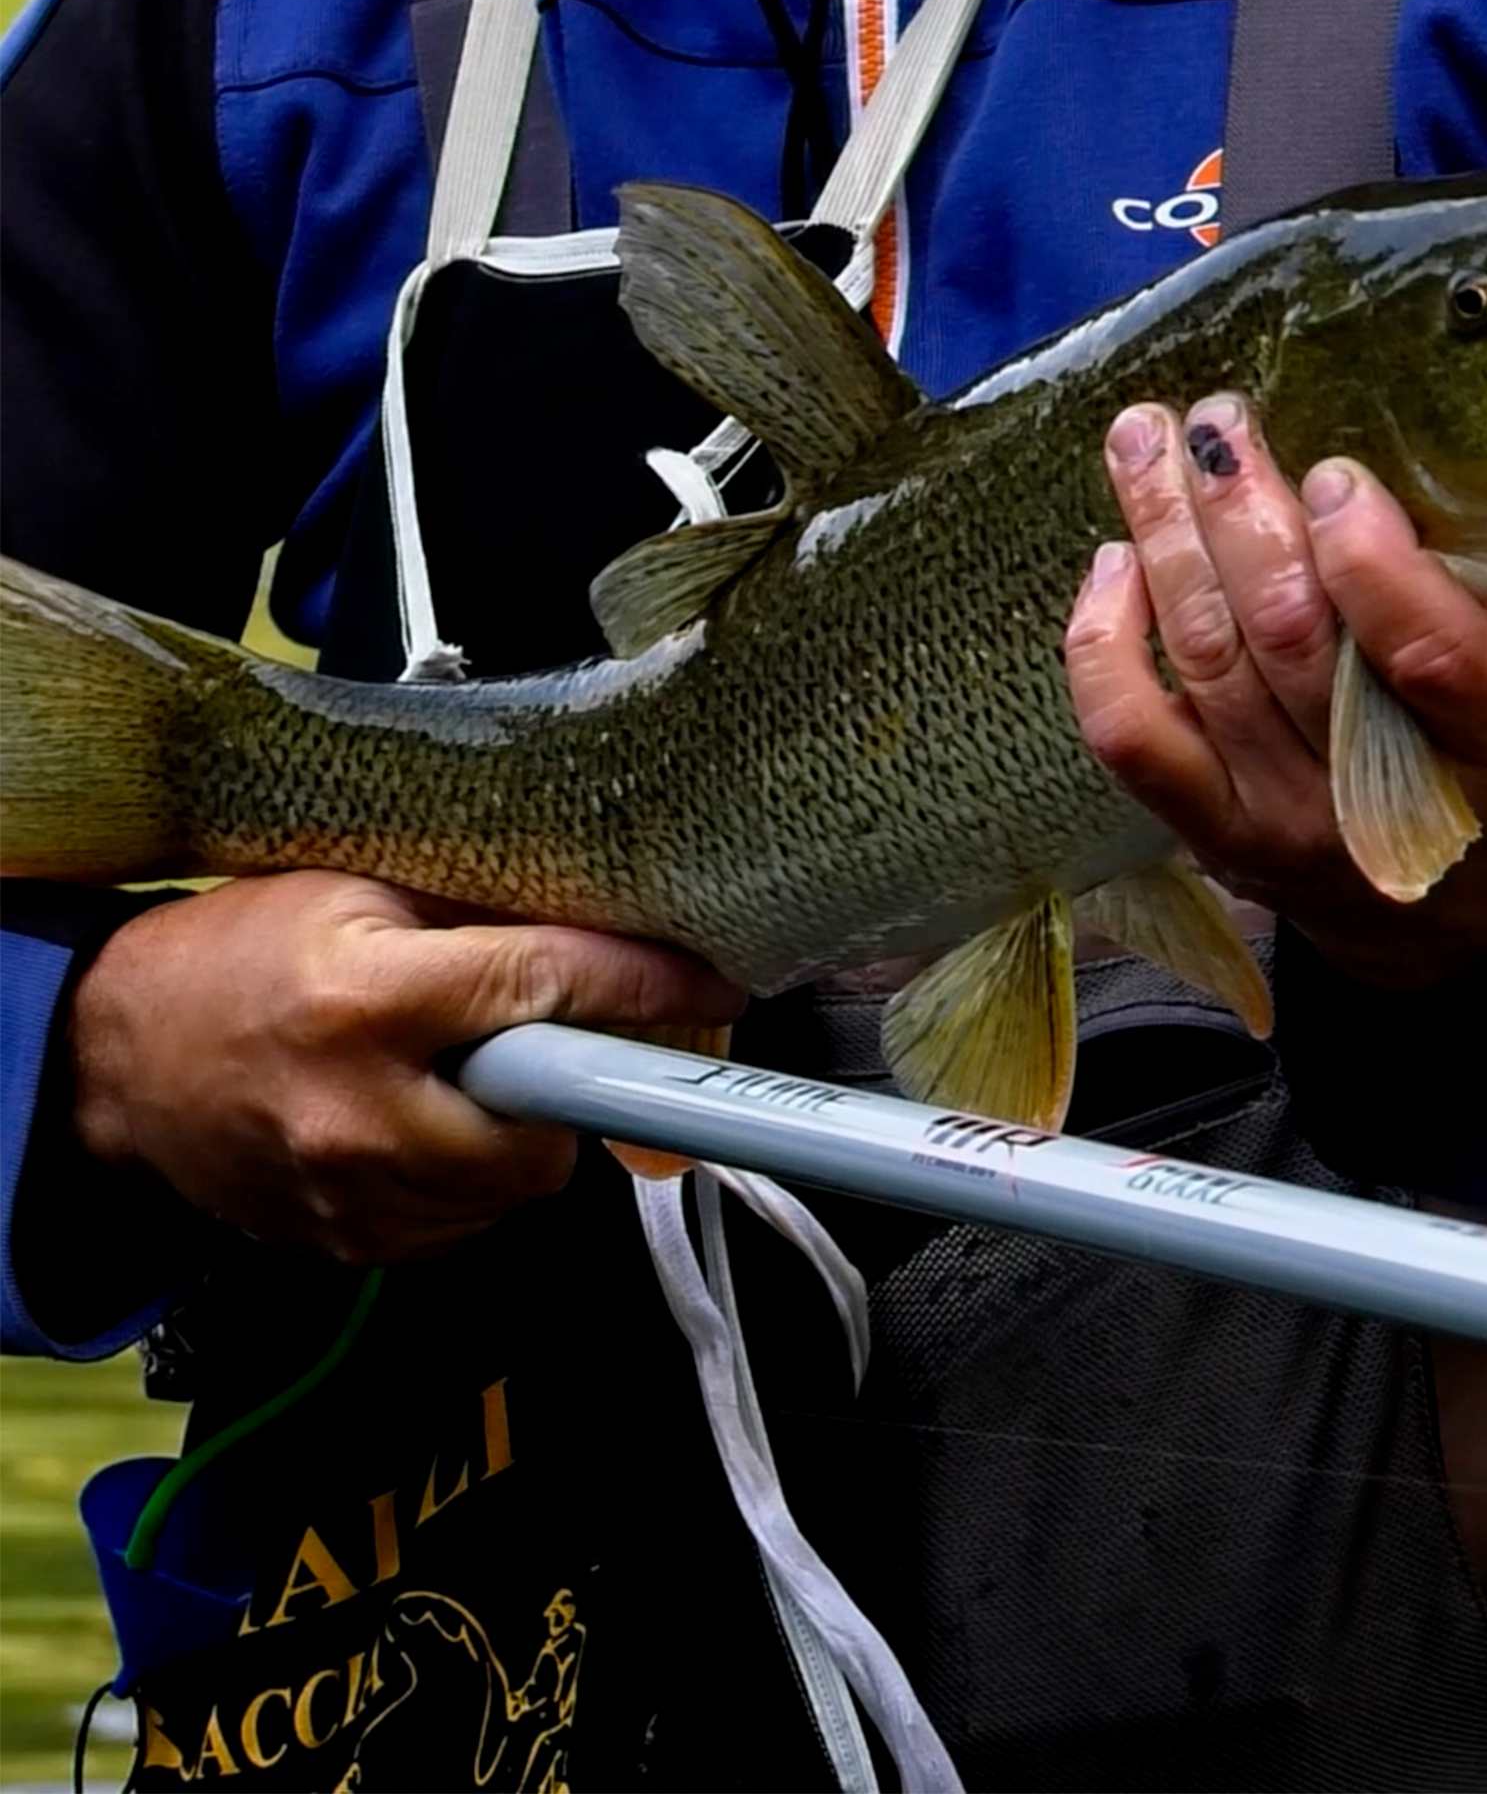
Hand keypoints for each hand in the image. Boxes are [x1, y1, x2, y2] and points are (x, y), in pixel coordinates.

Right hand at [70, 871, 744, 1262]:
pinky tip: (420, 1127)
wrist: (119, 1061)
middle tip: (531, 1045)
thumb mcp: (358, 891)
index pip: (548, 988)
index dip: (648, 986)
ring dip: (515, 1136)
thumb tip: (612, 919)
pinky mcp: (350, 1246)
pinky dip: (469, 1181)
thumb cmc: (237, 959)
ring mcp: (351, 1195)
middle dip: (563, 1087)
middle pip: (549, 1128)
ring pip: (516, 1189)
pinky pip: (467, 1228)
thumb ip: (484, 911)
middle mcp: (361, 1113)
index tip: (716, 984)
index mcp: (369, 1001)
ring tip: (453, 1080)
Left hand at [1063, 395, 1486, 992]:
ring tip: (1141, 442)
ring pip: (1206, 663)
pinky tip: (1113, 561)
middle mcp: (1381, 798)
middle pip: (1289, 639)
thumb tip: (1443, 442)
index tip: (1332, 473)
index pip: (1427, 652)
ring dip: (1165, 539)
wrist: (1454, 923)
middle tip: (1214, 420)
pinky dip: (1105, 643)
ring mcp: (1284, 821)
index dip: (1368, 556)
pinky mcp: (1211, 834)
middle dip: (1239, 513)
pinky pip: (1133, 736)